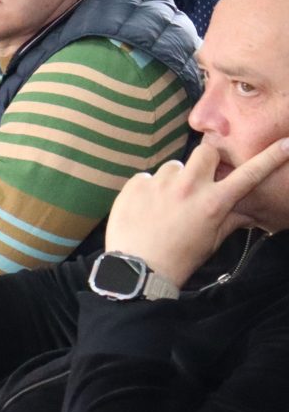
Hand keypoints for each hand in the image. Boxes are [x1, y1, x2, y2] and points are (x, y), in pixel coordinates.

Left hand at [104, 138, 288, 285]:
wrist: (139, 268)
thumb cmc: (181, 257)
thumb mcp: (213, 239)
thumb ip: (232, 217)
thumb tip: (251, 209)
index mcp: (214, 202)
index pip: (249, 174)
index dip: (270, 158)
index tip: (285, 144)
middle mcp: (190, 187)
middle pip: (206, 151)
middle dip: (206, 161)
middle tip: (199, 179)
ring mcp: (161, 183)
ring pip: (174, 166)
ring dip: (175, 179)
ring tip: (167, 202)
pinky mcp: (136, 184)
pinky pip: (148, 177)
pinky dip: (150, 189)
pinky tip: (147, 208)